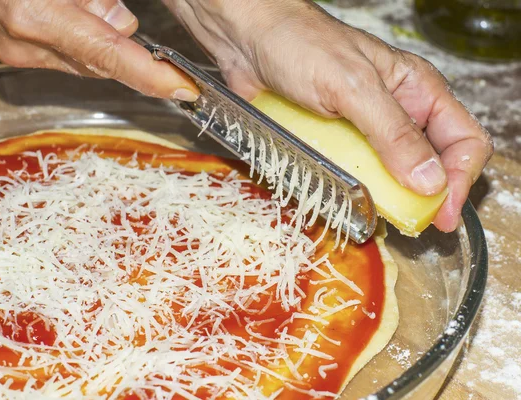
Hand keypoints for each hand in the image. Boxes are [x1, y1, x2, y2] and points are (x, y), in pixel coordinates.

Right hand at [0, 0, 198, 100]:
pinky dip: (77, 39)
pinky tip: (70, 12)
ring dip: (98, 40)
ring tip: (85, 6)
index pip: (110, 56)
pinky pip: (59, 54)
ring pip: (81, 59)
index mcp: (35, 14)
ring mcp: (12, 51)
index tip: (183, 89)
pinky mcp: (7, 51)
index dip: (151, 77)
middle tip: (124, 20)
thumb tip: (121, 23)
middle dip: (123, 48)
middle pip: (99, 62)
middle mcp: (24, 43)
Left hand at [162, 0, 493, 231]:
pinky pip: (355, 173)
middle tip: (415, 223)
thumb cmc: (300, 44)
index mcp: (416, 89)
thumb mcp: (353, 86)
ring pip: (393, 173)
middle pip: (432, 162)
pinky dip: (356, 190)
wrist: (248, 40)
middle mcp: (397, 111)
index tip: (442, 212)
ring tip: (384, 217)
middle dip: (428, 195)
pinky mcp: (334, 141)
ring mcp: (364, 129)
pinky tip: (350, 201)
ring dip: (391, 197)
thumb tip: (429, 180)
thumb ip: (392, 132)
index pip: (463, 139)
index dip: (461, 178)